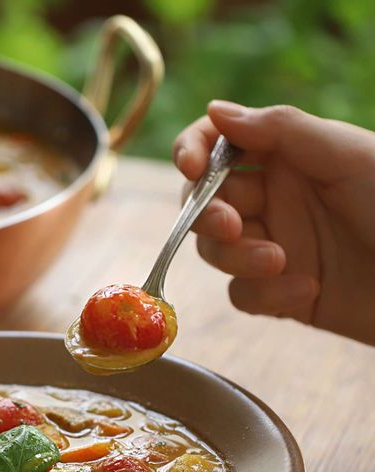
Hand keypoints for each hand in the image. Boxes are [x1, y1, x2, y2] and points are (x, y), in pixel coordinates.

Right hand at [173, 100, 374, 344]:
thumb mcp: (346, 155)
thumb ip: (279, 131)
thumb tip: (216, 110)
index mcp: (288, 157)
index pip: (219, 144)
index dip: (193, 151)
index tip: (191, 168)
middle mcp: (273, 199)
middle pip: (205, 203)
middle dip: (210, 216)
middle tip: (233, 227)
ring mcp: (272, 246)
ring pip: (217, 252)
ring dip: (239, 259)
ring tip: (281, 263)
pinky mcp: (278, 293)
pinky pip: (243, 294)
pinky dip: (266, 296)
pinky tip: (307, 292)